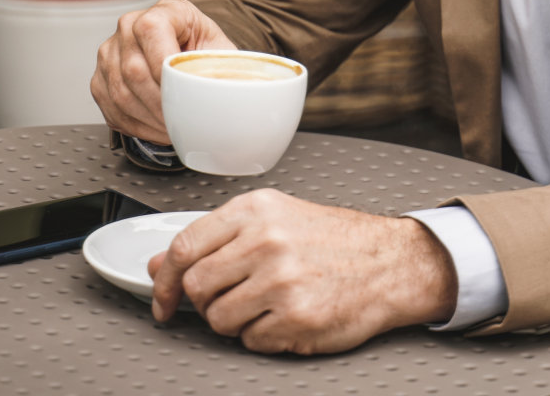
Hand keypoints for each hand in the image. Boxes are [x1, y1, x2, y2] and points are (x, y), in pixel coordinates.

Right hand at [90, 0, 235, 140]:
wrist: (186, 46)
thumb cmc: (202, 46)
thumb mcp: (220, 48)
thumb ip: (222, 66)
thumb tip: (229, 93)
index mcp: (164, 10)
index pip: (152, 31)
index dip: (164, 68)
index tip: (183, 93)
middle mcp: (129, 26)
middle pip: (134, 70)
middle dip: (160, 104)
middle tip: (180, 122)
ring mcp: (110, 53)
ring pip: (121, 93)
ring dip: (148, 119)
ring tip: (171, 128)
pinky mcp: (100, 78)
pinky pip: (111, 108)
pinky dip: (136, 125)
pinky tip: (156, 128)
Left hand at [147, 189, 457, 353]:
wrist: (389, 261)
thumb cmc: (332, 240)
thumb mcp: (273, 219)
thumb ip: (215, 239)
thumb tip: (160, 264)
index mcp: (256, 209)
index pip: (185, 246)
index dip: (165, 280)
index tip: (163, 299)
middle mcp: (266, 240)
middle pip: (197, 287)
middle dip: (206, 302)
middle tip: (230, 298)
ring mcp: (281, 280)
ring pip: (218, 320)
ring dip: (235, 321)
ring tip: (265, 305)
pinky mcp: (296, 317)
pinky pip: (250, 341)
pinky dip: (263, 336)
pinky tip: (287, 315)